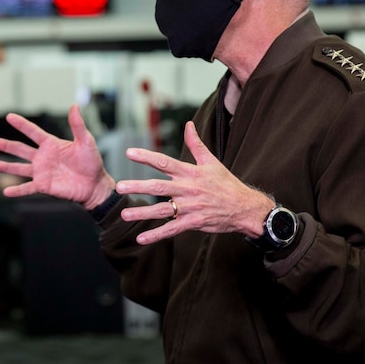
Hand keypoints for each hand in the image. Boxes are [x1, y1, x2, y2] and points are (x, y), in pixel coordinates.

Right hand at [0, 105, 114, 208]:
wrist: (95, 185)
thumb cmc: (91, 162)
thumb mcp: (86, 141)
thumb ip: (78, 125)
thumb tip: (74, 106)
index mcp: (51, 144)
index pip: (33, 132)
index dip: (21, 124)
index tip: (9, 116)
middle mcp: (42, 157)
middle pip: (20, 149)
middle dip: (5, 145)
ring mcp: (41, 172)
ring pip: (19, 168)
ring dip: (6, 166)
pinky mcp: (44, 186)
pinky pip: (27, 188)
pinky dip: (17, 190)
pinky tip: (6, 191)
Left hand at [115, 121, 275, 244]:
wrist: (245, 208)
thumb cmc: (226, 183)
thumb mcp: (212, 161)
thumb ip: (196, 144)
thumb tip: (188, 124)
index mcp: (191, 173)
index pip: (165, 162)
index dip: (147, 157)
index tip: (129, 153)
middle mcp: (188, 189)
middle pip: (159, 187)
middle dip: (138, 186)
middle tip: (119, 187)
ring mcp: (191, 207)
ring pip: (163, 210)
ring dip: (142, 212)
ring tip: (124, 213)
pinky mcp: (194, 223)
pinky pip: (172, 229)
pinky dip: (157, 234)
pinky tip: (141, 238)